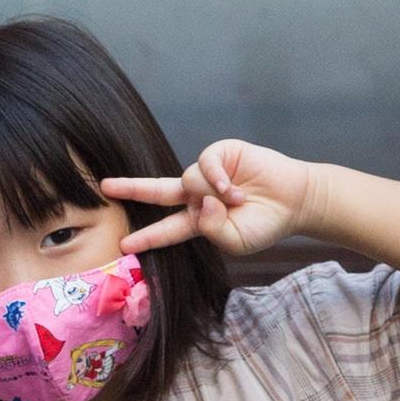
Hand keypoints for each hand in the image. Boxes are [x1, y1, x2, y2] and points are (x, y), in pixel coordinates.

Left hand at [105, 140, 316, 259]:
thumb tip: (199, 204)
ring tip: (240, 200)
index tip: (124, 246)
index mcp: (198, 221)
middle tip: (104, 187)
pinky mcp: (220, 154)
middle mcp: (197, 196)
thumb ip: (213, 230)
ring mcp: (207, 174)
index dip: (147, 238)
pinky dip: (218, 178)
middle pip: (157, 191)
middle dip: (131, 188)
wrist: (294, 200)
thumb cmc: (266, 224)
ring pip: (189, 180)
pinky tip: (236, 188)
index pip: (167, 230)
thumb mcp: (236, 240)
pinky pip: (204, 164)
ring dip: (212, 193)